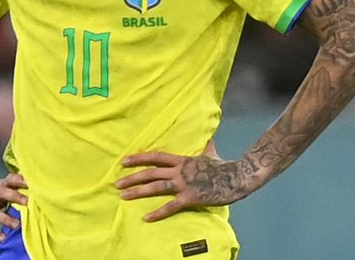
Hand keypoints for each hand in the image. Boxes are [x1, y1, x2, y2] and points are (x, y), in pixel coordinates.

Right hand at [0, 172, 28, 241]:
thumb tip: (38, 186)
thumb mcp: (3, 186)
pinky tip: (3, 238)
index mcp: (1, 185)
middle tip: (28, 202)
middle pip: (3, 193)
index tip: (31, 183)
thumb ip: (18, 186)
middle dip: (16, 197)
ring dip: (6, 219)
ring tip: (16, 225)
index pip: (11, 179)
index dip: (21, 180)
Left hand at [115, 151, 256, 222]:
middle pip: (150, 173)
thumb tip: (209, 138)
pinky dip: (158, 212)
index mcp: (181, 160)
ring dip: (138, 192)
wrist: (237, 177)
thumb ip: (206, 147)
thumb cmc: (224, 166)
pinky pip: (171, 206)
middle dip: (132, 178)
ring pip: (156, 187)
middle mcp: (179, 171)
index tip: (123, 161)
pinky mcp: (190, 198)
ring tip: (123, 196)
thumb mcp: (211, 153)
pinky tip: (146, 217)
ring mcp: (184, 184)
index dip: (138, 158)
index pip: (155, 157)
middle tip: (116, 183)